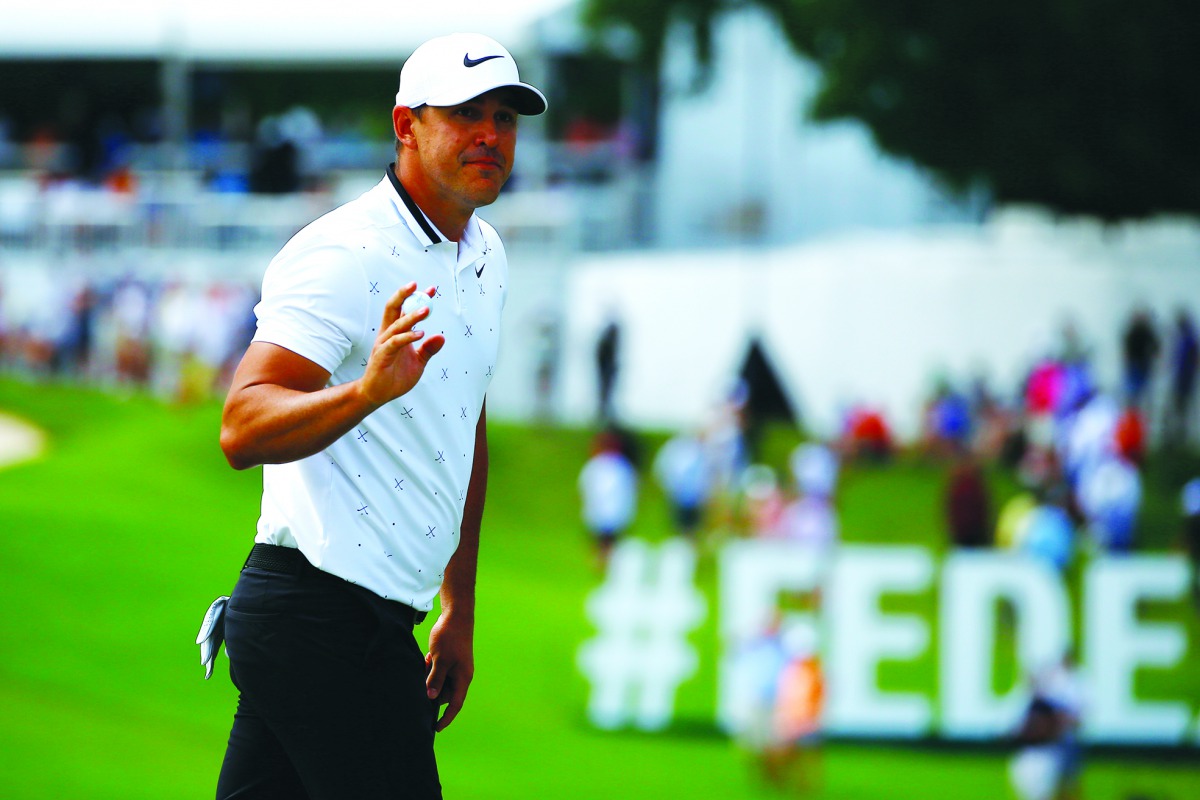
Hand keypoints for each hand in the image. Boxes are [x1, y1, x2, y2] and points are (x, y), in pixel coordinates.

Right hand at [360, 283, 444, 406]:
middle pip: (392, 309)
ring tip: (426, 310)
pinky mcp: (382, 356)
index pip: (405, 310)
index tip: (431, 289)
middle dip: (404, 295)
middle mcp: (387, 334)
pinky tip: (420, 334)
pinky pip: (395, 342)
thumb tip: (441, 337)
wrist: (378, 394)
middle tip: (417, 285)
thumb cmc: (396, 377)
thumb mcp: (419, 362)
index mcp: (396, 333)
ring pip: (396, 325)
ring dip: (411, 316)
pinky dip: (407, 337)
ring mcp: (383, 344)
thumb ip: (428, 349)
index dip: (416, 298)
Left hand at [424, 613, 473, 731]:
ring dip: (430, 678)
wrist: (456, 615)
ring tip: (424, 666)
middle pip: (446, 693)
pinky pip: (440, 671)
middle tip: (419, 685)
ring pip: (441, 681)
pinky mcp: (450, 659)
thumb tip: (430, 698)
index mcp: (463, 678)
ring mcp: (456, 666)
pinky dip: (431, 669)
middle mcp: (461, 674)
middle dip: (432, 692)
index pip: (455, 704)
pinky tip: (425, 659)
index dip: (446, 717)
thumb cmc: (450, 637)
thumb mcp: (439, 660)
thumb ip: (435, 680)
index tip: (435, 728)